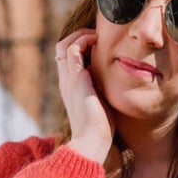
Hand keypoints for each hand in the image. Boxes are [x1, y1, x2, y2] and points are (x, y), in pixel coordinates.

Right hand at [55, 29, 112, 162]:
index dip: (79, 48)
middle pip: (61, 49)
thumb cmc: (100, 129)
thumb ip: (103, 92)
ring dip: (80, 36)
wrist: (93, 141)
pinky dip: (84, 40)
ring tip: (97, 37)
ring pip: (63, 45)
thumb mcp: (101, 104)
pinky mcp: (76, 79)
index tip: (98, 46)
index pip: (67, 59)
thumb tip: (116, 85)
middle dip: (78, 37)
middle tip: (97, 37)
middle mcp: (65, 81)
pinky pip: (73, 49)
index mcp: (70, 87)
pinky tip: (99, 42)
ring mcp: (68, 79)